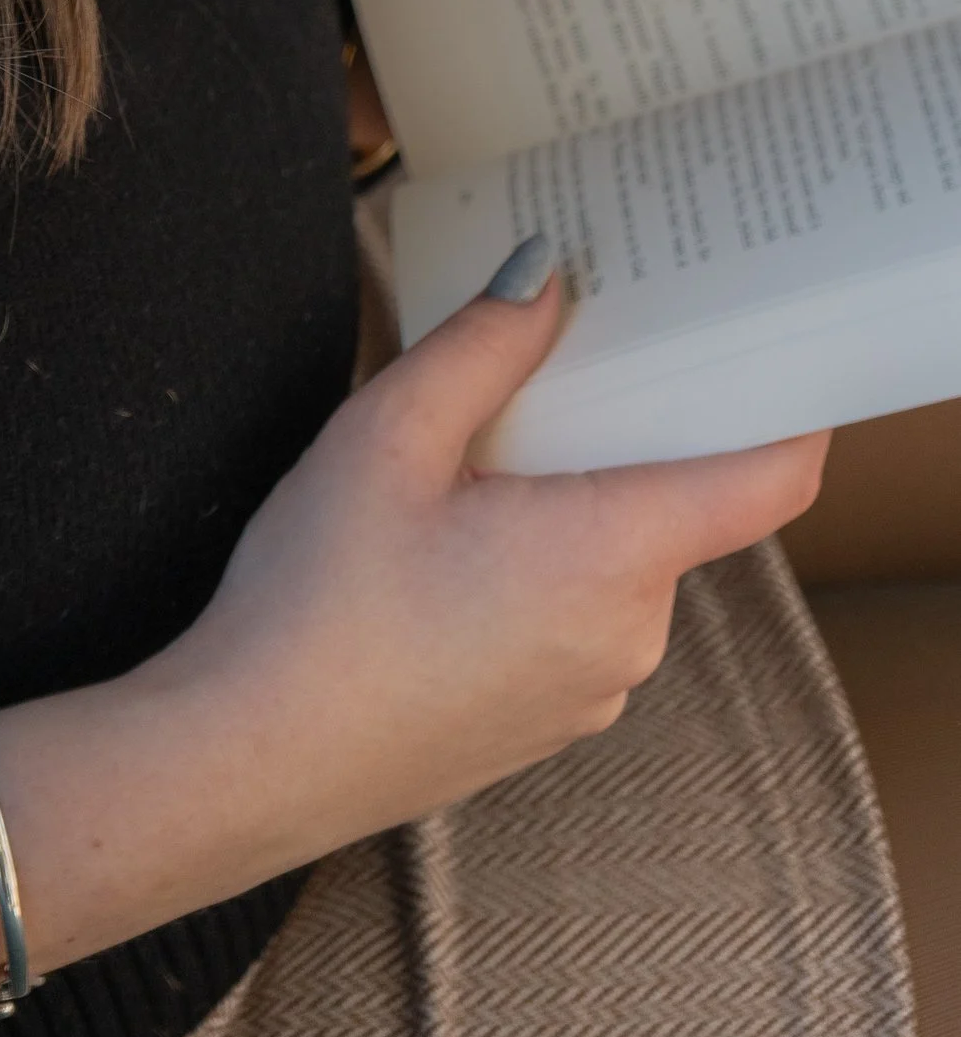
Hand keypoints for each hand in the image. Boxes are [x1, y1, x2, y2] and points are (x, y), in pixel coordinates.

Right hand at [0, 265, 828, 978]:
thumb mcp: (387, 435)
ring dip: (569, 497)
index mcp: (610, 555)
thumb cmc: (316, 602)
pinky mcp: (547, 718)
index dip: (786, 405)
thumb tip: (548, 277)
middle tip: (549, 358)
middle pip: (674, 503)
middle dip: (621, 427)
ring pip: (617, 557)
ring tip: (468, 456)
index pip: (768, 479)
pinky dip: (542, 560)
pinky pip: (579, 612)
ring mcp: (593, 688)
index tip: (760, 341)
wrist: (250, 759)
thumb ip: (482, 345)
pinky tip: (447, 544)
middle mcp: (629, 632)